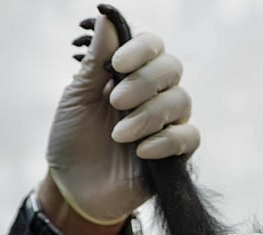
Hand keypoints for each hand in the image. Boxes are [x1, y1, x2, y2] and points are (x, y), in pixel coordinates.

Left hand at [46, 10, 198, 225]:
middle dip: (144, 82)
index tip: (117, 65)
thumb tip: (107, 18)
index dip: (141, 50)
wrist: (74, 188)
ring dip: (149, 116)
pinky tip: (141, 151)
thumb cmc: (73, 139)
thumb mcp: (76, 98)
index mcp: (130, 74)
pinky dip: (167, 141)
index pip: (153, 46)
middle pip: (172, 68)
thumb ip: (95, 61)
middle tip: (115, 102)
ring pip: (181, 101)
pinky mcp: (177, 153)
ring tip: (119, 136)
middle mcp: (154, 93)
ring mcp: (168, 122)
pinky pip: (189, 136)